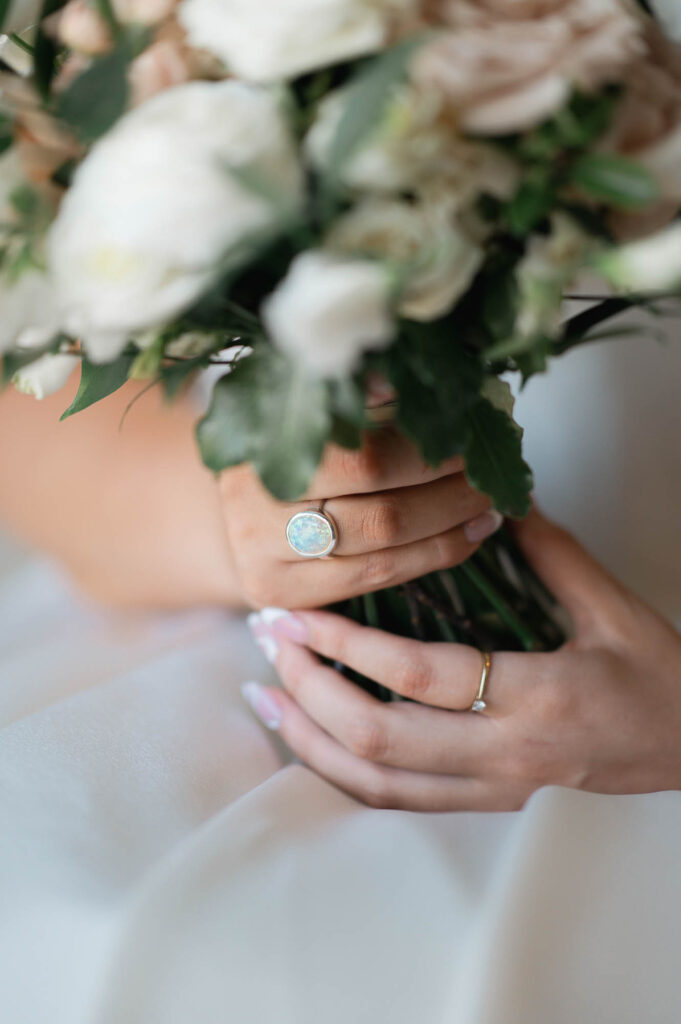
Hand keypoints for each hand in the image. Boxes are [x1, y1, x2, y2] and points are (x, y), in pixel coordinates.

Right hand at [220, 425, 501, 609]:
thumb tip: (417, 378)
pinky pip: (375, 578)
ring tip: (486, 503)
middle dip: (445, 489)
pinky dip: (432, 555)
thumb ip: (352, 397)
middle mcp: (253, 503)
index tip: (469, 430)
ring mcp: (263, 556)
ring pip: (381, 547)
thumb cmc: (282, 450)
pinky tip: (466, 537)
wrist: (227, 515)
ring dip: (448, 524)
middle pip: (375, 508)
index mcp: (261, 442)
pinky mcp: (281, 594)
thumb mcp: (304, 409)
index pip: (363, 458)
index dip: (426, 451)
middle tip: (486, 468)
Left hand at [244, 510, 680, 810]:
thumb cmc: (659, 676)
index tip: (295, 611)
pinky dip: (342, 774)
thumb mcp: (611, 607)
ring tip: (263, 694)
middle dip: (309, 687)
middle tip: (269, 638)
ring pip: (378, 784)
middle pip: (379, 737)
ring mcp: (494, 791)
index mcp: (537, 697)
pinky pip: (398, 804)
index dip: (346, 642)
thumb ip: (548, 550)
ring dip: (310, 740)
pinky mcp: (488, 806)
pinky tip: (308, 743)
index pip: (416, 673)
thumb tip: (492, 497)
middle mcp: (507, 756)